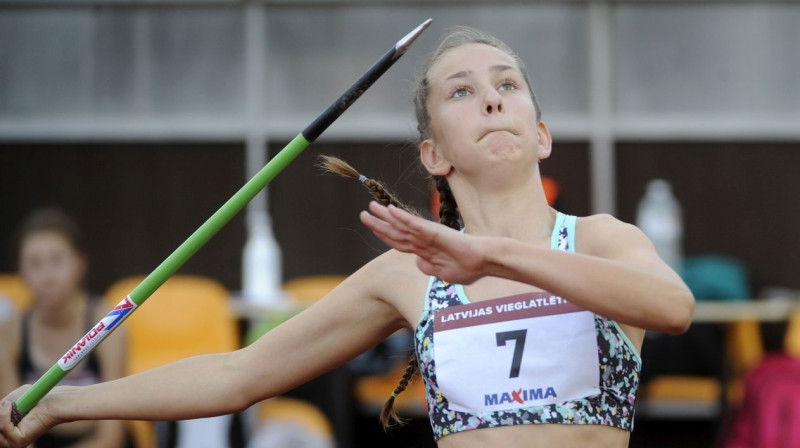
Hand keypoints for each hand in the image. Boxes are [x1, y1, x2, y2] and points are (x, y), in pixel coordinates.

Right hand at [0, 386, 58, 447]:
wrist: (54, 402)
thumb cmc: (36, 398)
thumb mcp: (12, 400)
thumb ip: (0, 407)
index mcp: (8, 434)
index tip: (1, 406)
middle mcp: (10, 441)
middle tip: (4, 405)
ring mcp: (15, 443)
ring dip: (0, 416)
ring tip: (8, 404)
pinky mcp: (20, 441)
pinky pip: (3, 428)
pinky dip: (4, 415)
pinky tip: (9, 405)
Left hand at [360, 201, 487, 283]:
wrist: (483, 261)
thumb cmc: (468, 267)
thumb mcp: (443, 273)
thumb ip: (428, 268)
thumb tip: (417, 262)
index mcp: (424, 250)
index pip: (398, 241)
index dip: (384, 234)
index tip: (372, 227)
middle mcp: (422, 241)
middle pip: (395, 232)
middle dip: (378, 223)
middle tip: (364, 213)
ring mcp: (427, 235)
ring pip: (401, 226)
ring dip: (384, 217)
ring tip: (370, 207)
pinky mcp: (434, 232)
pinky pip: (414, 223)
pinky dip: (401, 217)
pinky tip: (390, 209)